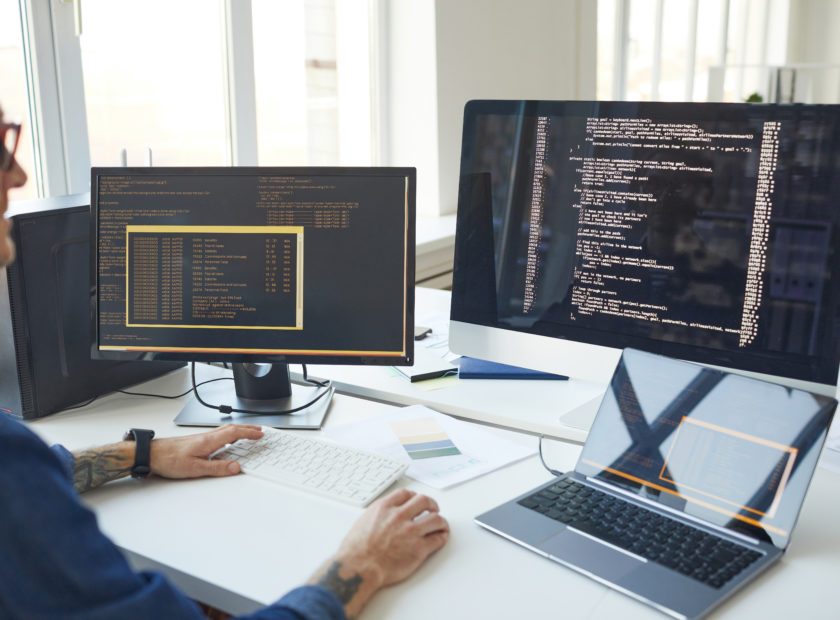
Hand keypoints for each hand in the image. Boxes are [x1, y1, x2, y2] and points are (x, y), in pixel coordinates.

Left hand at [149, 425, 263, 478]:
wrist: (152, 454)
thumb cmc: (169, 460)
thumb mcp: (195, 468)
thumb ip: (217, 468)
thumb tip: (235, 467)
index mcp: (209, 441)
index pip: (235, 433)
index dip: (249, 433)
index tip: (260, 434)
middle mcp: (207, 436)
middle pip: (232, 428)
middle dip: (248, 428)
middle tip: (259, 430)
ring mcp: (202, 438)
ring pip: (225, 430)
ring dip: (239, 430)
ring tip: (248, 434)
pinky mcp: (197, 441)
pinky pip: (219, 434)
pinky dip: (230, 435)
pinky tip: (228, 441)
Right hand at [310, 488, 448, 616]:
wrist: (359, 567)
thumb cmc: (356, 550)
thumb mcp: (362, 521)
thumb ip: (377, 516)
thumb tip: (382, 517)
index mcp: (384, 507)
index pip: (406, 493)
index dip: (414, 496)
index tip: (416, 500)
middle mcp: (399, 516)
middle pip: (424, 501)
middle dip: (431, 504)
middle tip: (434, 509)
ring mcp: (411, 532)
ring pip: (436, 519)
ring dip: (441, 521)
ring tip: (442, 525)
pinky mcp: (419, 549)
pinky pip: (437, 539)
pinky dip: (441, 538)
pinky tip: (441, 538)